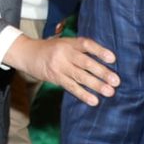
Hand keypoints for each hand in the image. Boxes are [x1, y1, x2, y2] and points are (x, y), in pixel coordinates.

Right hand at [2, 34, 118, 106]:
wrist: (27, 53)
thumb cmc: (51, 49)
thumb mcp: (64, 43)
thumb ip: (80, 49)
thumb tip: (104, 61)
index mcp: (69, 43)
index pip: (86, 45)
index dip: (100, 51)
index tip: (112, 58)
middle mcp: (64, 53)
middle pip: (85, 62)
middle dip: (102, 72)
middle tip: (116, 80)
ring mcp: (59, 66)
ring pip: (80, 76)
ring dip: (96, 85)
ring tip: (109, 92)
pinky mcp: (55, 77)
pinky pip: (71, 87)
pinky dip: (83, 94)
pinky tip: (93, 100)